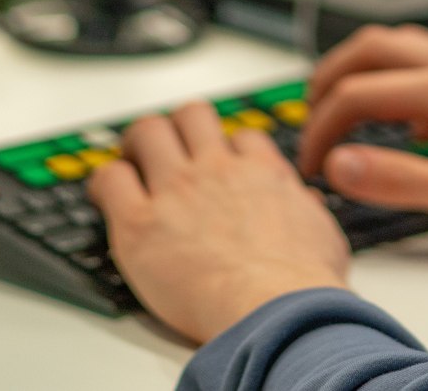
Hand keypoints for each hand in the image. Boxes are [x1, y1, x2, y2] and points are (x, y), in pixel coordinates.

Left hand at [90, 105, 351, 344]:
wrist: (278, 311)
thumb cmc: (303, 285)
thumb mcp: (323, 234)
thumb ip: (305, 208)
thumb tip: (306, 202)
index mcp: (262, 172)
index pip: (240, 136)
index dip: (227, 147)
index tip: (218, 162)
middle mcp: (218, 170)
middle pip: (191, 115)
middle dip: (179, 128)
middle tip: (168, 150)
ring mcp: (177, 190)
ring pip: (147, 132)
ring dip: (138, 144)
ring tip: (132, 163)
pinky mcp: (140, 222)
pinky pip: (110, 179)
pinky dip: (105, 183)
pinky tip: (107, 196)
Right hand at [298, 24, 427, 250]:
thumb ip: (402, 179)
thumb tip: (342, 165)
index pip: (362, 91)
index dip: (324, 127)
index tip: (311, 165)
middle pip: (375, 46)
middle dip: (330, 78)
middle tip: (308, 120)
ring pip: (402, 48)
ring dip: (362, 73)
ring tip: (339, 113)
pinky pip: (427, 66)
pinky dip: (395, 84)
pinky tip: (405, 128)